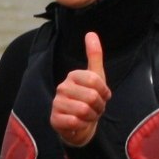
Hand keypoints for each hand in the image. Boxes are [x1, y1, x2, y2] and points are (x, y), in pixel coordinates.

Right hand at [51, 32, 110, 146]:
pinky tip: (79, 124)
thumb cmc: (89, 99)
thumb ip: (94, 55)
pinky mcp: (54, 119)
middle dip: (99, 106)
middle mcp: (62, 87)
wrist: (80, 125)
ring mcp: (56, 103)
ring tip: (88, 116)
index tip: (101, 95)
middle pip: (92, 97)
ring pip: (84, 110)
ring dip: (92, 117)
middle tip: (95, 108)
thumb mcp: (96, 77)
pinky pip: (75, 122)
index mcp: (73, 75)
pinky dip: (82, 125)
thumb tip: (91, 33)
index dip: (104, 92)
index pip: (95, 80)